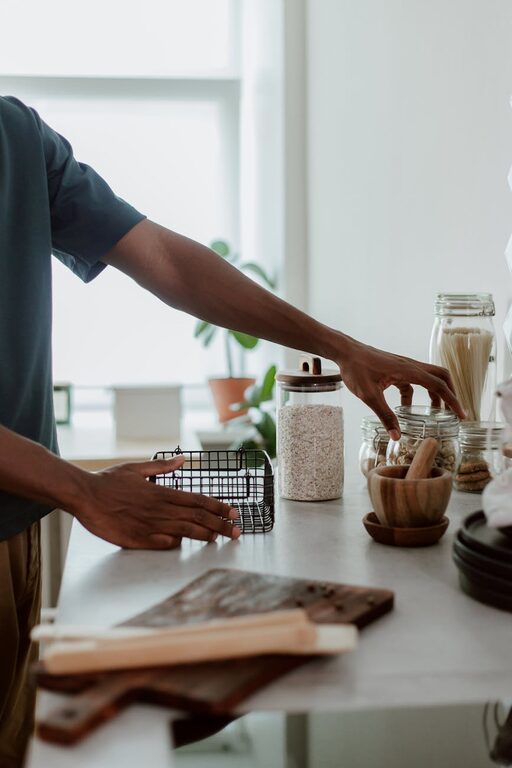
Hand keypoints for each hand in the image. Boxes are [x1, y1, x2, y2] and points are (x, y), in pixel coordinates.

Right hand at [73, 457, 240, 549]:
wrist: (84, 495)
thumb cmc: (108, 481)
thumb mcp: (136, 468)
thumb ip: (162, 467)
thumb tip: (182, 459)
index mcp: (162, 492)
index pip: (197, 500)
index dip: (218, 506)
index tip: (233, 512)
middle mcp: (160, 508)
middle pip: (197, 517)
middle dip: (220, 524)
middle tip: (237, 531)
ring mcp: (150, 524)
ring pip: (185, 531)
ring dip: (204, 534)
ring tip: (219, 539)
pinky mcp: (137, 539)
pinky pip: (162, 543)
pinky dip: (176, 544)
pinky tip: (185, 545)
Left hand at [337, 339, 464, 437]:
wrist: (345, 352)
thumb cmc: (356, 369)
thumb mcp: (369, 396)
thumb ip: (385, 416)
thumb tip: (397, 436)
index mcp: (408, 371)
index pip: (439, 385)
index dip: (453, 401)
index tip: (461, 415)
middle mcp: (410, 366)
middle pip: (441, 377)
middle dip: (450, 394)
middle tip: (453, 413)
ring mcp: (403, 366)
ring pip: (428, 378)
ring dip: (435, 395)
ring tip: (434, 414)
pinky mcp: (396, 369)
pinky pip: (412, 382)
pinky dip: (414, 395)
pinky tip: (405, 409)